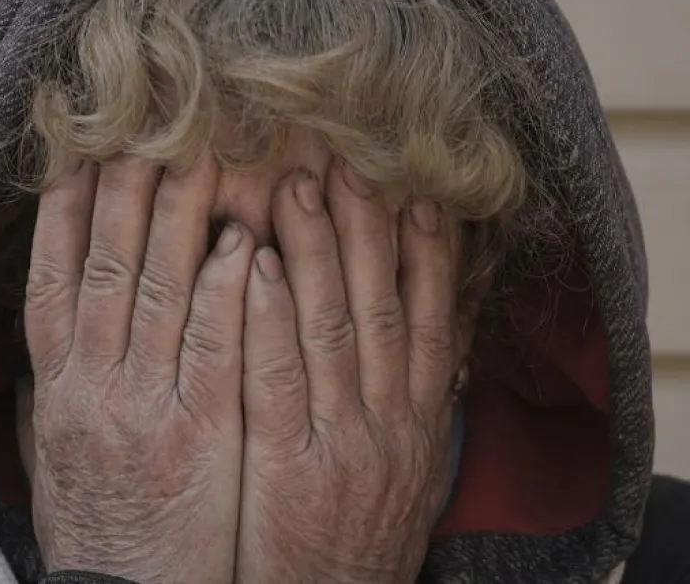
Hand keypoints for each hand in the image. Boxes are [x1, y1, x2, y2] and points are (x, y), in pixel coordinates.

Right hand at [22, 154, 251, 583]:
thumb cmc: (101, 534)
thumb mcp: (56, 464)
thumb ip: (48, 399)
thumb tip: (42, 350)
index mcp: (56, 389)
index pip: (51, 279)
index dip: (62, 210)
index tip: (78, 149)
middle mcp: (90, 387)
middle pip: (104, 265)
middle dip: (125, 186)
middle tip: (150, 119)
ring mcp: (142, 408)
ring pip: (156, 291)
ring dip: (179, 216)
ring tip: (203, 153)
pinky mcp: (199, 434)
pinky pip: (211, 350)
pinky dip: (223, 294)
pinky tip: (243, 244)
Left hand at [237, 165, 462, 583]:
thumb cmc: (357, 538)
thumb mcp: (406, 469)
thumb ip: (413, 393)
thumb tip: (430, 322)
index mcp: (420, 416)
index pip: (432, 312)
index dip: (428, 243)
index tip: (418, 181)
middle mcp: (393, 420)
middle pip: (385, 302)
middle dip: (371, 222)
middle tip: (351, 151)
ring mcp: (344, 441)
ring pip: (335, 326)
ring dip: (319, 249)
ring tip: (296, 182)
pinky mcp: (290, 466)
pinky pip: (280, 380)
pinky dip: (270, 318)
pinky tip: (257, 266)